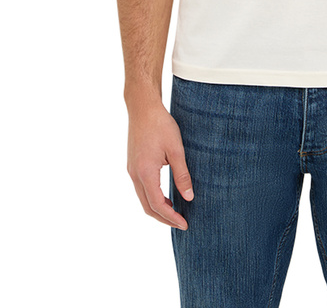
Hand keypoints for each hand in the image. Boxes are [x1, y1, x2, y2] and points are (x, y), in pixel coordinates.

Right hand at [126, 101, 193, 228]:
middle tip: (181, 223)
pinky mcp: (133, 164)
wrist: (143, 108)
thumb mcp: (176, 150)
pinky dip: (153, 197)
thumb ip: (182, 175)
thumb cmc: (161, 125)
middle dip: (164, 218)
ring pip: (143, 198)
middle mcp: (135, 174)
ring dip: (158, 208)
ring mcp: (131, 170)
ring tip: (175, 212)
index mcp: (145, 173)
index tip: (184, 224)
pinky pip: (141, 188)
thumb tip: (189, 197)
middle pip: (147, 206)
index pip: (157, 204)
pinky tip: (165, 196)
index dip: (171, 218)